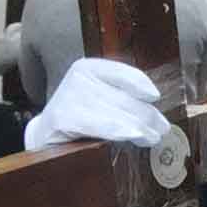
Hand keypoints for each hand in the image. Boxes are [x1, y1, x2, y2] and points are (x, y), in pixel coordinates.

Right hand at [42, 57, 167, 150]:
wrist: (45, 136)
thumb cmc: (79, 118)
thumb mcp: (98, 99)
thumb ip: (121, 97)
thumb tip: (155, 109)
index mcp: (88, 68)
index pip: (123, 73)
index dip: (141, 85)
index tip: (155, 97)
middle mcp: (79, 78)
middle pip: (125, 97)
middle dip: (148, 115)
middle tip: (162, 130)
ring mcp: (70, 97)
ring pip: (117, 112)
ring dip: (140, 128)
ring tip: (152, 138)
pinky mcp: (63, 118)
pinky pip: (100, 124)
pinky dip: (119, 131)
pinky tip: (133, 136)